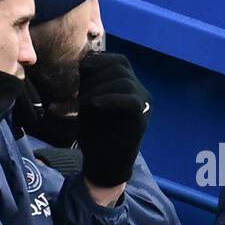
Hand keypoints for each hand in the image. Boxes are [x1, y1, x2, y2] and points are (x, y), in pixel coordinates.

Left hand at [76, 52, 150, 191]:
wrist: (105, 164)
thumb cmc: (96, 134)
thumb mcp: (89, 101)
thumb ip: (91, 82)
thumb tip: (84, 60)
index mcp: (130, 86)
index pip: (120, 61)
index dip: (100, 60)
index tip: (81, 70)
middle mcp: (141, 92)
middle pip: (121, 67)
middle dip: (96, 75)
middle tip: (80, 94)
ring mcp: (144, 105)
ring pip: (124, 81)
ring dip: (98, 88)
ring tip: (84, 104)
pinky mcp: (142, 119)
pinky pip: (130, 100)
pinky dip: (109, 99)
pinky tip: (94, 105)